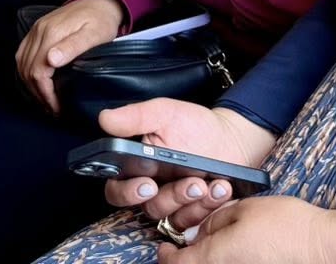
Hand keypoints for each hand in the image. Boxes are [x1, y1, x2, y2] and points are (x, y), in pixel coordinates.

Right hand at [16, 0, 123, 112]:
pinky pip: (22, 53)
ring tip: (45, 99)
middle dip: (38, 93)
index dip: (46, 94)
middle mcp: (39, 30)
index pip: (38, 71)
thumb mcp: (95, 35)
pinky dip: (26, 71)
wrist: (101, 0)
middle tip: (52, 108)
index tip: (57, 107)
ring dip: (29, 84)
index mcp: (52, 33)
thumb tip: (50, 60)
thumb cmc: (101, 21)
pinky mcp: (37, 29)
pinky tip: (36, 81)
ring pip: (21, 63)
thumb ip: (73, 47)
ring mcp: (36, 29)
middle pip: (27, 69)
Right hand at [96, 99, 275, 229]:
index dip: (127, 192)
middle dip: (170, 197)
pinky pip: (195, 222)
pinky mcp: (194, 214)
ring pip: (171, 217)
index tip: (147, 184)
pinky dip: (209, 206)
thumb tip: (105, 119)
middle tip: (190, 184)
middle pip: (147, 207)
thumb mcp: (164, 113)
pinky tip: (219, 188)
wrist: (230, 137)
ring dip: (191, 201)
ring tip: (207, 183)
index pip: (117, 189)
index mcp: (136, 166)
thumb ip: (135, 117)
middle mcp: (152, 189)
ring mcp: (174, 205)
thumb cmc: (193, 125)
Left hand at [159, 196, 335, 263]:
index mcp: (216, 258)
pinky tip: (236, 249)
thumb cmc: (286, 226)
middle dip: (189, 257)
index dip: (165, 256)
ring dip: (209, 259)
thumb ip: (216, 221)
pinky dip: (227, 260)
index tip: (164, 246)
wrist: (322, 247)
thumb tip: (203, 231)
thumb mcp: (243, 209)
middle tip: (192, 242)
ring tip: (220, 241)